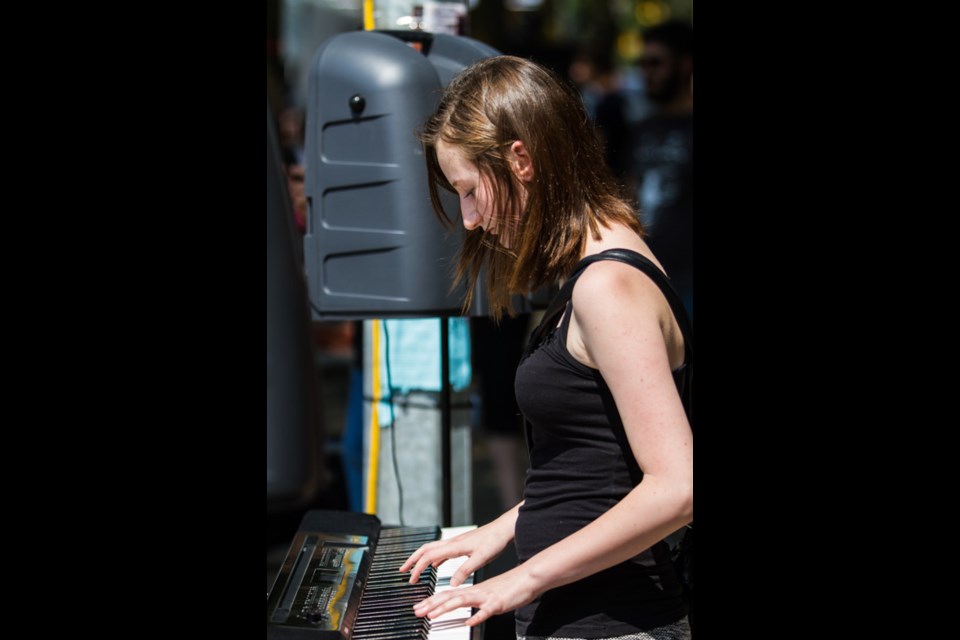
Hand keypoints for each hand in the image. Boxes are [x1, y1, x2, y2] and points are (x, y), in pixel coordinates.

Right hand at [399, 521, 511, 586]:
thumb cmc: (494, 541)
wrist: (503, 529)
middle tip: (402, 570)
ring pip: (432, 549)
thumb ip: (465, 571)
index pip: (428, 556)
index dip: (418, 568)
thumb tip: (452, 584)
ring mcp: (456, 542)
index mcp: (454, 546)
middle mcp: (452, 542)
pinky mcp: (461, 544)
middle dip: (412, 560)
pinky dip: (434, 558)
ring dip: (421, 558)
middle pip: (425, 549)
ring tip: (414, 569)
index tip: (411, 579)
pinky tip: (435, 565)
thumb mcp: (480, 559)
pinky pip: (442, 551)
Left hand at [411, 565, 537, 626]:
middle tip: (417, 611)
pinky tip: (469, 621)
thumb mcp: (489, 595)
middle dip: (431, 604)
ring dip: (446, 608)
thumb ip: (476, 602)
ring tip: (432, 615)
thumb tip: (467, 612)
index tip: (420, 606)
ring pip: (463, 601)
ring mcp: (487, 597)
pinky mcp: (498, 603)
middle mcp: (477, 592)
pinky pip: (486, 611)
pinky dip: (476, 616)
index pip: (449, 595)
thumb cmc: (510, 587)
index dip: (433, 601)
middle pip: (450, 597)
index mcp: (474, 591)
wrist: (527, 578)